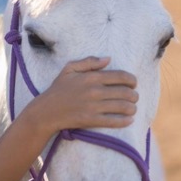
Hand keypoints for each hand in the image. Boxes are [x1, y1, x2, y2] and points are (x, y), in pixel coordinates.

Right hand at [23, 57, 137, 135]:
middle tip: (134, 97)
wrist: (46, 111)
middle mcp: (95, 91)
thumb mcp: (69, 69)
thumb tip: (108, 59)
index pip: (121, 76)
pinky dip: (125, 121)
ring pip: (122, 107)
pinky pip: (113, 121)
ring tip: (132, 108)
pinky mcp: (91, 120)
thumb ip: (89, 62)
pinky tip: (129, 120)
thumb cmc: (58, 89)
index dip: (132, 80)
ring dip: (132, 108)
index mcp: (91, 77)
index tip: (133, 83)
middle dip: (134, 95)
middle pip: (125, 92)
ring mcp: (93, 107)